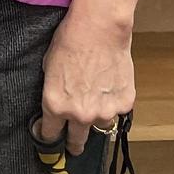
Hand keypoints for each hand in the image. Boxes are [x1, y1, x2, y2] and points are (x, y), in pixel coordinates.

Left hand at [39, 10, 134, 155]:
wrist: (99, 29)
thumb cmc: (69, 41)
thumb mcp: (49, 69)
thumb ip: (55, 94)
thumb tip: (56, 105)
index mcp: (56, 106)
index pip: (50, 134)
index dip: (49, 136)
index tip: (51, 138)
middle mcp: (79, 114)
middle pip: (76, 141)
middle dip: (73, 143)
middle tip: (74, 145)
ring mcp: (104, 111)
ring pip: (100, 125)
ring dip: (97, 118)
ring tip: (96, 99)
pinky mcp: (124, 104)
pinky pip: (117, 111)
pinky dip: (113, 103)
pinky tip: (110, 85)